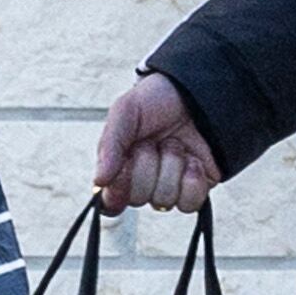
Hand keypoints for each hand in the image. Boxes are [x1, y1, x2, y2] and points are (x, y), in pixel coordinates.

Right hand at [94, 72, 222, 214]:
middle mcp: (144, 182)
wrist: (194, 92)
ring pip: (164, 200)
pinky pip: (190, 202)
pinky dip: (192, 179)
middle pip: (139, 199)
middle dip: (147, 165)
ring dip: (171, 166)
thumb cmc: (155, 101)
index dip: (117, 191)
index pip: (111, 202)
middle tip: (152, 141)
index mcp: (120, 169)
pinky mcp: (195, 188)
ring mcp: (170, 187)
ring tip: (174, 144)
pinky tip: (192, 159)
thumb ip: (110, 146)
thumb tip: (99, 181)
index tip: (123, 167)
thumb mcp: (124, 112)